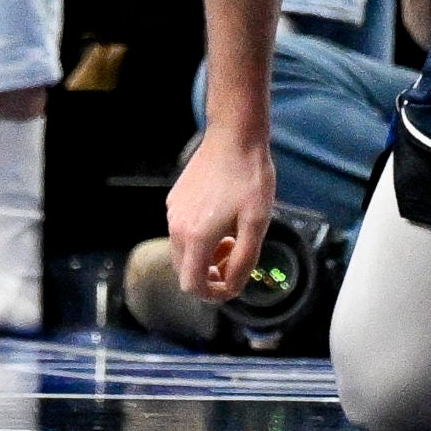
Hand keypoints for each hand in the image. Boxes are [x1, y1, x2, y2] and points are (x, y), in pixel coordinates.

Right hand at [166, 129, 273, 300]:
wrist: (234, 137)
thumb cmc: (250, 178)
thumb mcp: (257, 223)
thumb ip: (244, 260)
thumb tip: (234, 286)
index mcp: (196, 237)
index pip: (192, 285)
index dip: (213, 294)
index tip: (233, 285)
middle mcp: (177, 227)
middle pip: (185, 271)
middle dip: (211, 274)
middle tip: (236, 256)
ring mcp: (172, 212)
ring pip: (183, 252)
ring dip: (206, 256)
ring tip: (232, 236)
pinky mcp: (174, 200)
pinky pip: (182, 232)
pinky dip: (199, 238)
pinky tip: (222, 219)